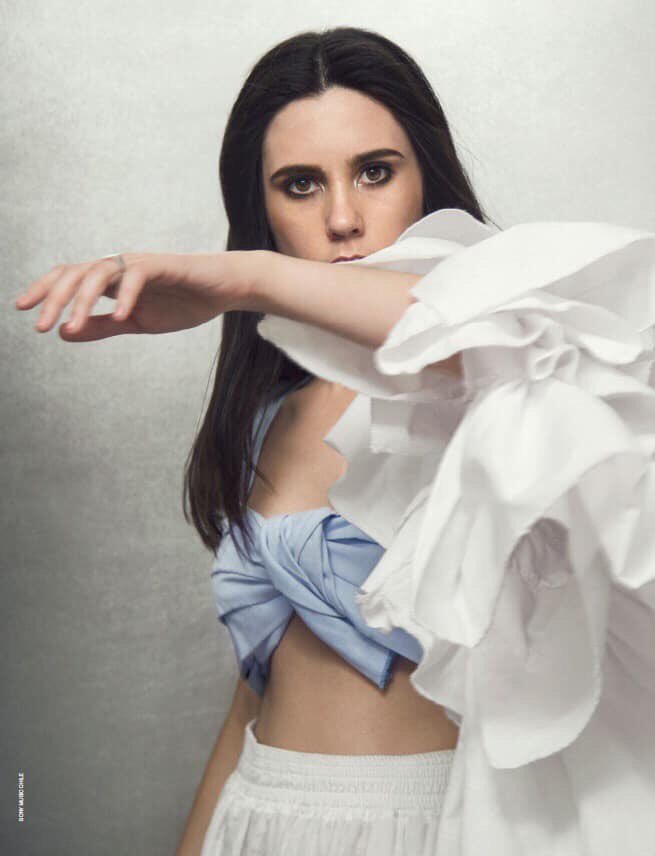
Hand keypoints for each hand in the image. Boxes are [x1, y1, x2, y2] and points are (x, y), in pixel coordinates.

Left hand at [14, 250, 254, 340]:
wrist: (222, 290)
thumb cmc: (183, 302)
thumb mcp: (135, 322)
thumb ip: (101, 327)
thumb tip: (63, 334)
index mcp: (111, 279)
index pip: (69, 278)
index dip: (44, 291)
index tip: (23, 310)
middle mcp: (118, 266)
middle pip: (75, 273)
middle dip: (54, 298)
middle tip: (39, 325)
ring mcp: (138, 264)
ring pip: (99, 273)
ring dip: (82, 301)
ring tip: (72, 325)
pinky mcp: (162, 265)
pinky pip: (136, 277)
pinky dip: (125, 297)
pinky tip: (118, 318)